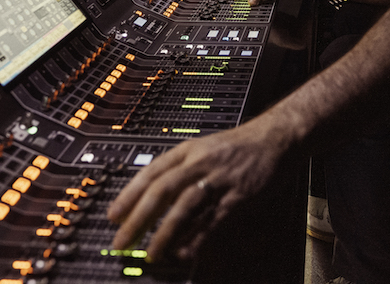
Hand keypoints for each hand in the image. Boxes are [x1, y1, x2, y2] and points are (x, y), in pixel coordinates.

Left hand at [106, 117, 290, 261]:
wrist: (275, 137)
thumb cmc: (238, 146)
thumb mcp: (204, 148)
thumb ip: (180, 169)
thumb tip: (153, 196)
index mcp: (188, 150)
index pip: (151, 172)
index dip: (129, 195)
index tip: (113, 216)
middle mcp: (200, 162)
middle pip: (162, 190)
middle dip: (139, 218)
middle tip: (123, 240)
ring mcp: (219, 178)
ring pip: (185, 206)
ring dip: (165, 231)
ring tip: (152, 252)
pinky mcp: (239, 195)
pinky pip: (214, 218)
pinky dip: (198, 236)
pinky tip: (186, 250)